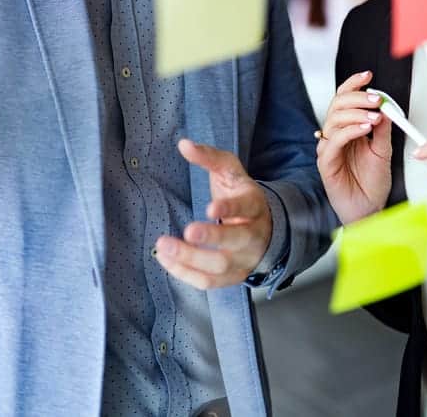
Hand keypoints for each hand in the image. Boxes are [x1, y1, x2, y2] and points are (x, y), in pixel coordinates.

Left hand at [154, 140, 272, 289]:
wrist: (263, 226)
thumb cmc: (241, 194)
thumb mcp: (230, 170)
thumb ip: (209, 157)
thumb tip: (183, 144)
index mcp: (254, 205)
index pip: (246, 207)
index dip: (230, 208)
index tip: (210, 208)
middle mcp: (253, 235)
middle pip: (235, 241)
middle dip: (210, 238)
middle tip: (185, 232)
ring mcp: (244, 260)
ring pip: (219, 266)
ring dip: (190, 259)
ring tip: (163, 246)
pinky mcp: (232, 277)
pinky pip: (209, 283)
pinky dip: (186, 274)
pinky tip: (166, 260)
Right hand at [316, 70, 391, 223]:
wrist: (369, 210)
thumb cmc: (372, 183)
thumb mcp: (384, 151)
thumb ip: (383, 129)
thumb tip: (387, 107)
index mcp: (348, 128)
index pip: (345, 98)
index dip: (354, 84)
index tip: (368, 75)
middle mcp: (336, 134)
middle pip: (338, 104)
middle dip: (358, 97)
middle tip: (376, 100)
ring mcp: (329, 147)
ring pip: (335, 118)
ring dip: (356, 113)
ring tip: (374, 117)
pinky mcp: (326, 161)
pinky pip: (335, 140)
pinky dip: (351, 130)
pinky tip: (366, 129)